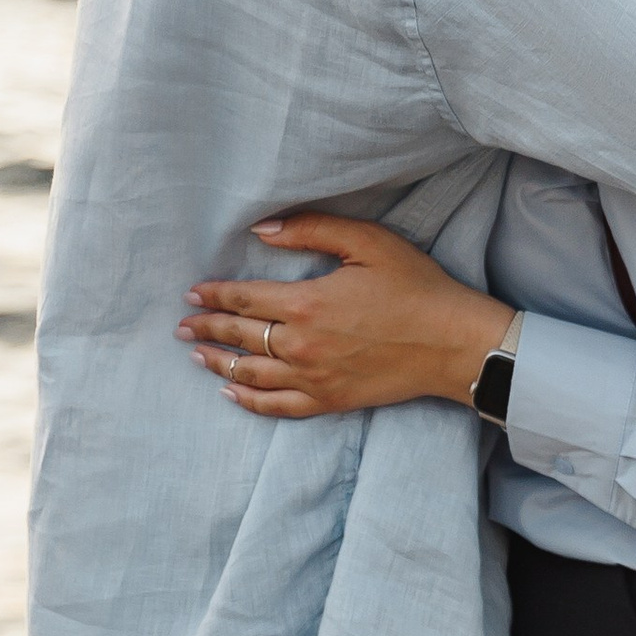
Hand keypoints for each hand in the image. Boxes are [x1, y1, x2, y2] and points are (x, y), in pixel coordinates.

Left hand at [179, 215, 509, 419]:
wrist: (452, 343)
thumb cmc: (415, 288)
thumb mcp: (367, 242)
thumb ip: (312, 230)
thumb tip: (264, 230)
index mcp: (305, 304)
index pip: (243, 300)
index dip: (214, 296)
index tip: (193, 293)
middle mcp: (300, 345)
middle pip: (239, 337)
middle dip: (206, 329)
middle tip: (182, 326)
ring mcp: (313, 378)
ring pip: (250, 373)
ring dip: (217, 362)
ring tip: (196, 354)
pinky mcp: (329, 401)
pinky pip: (276, 406)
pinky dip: (248, 400)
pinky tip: (231, 392)